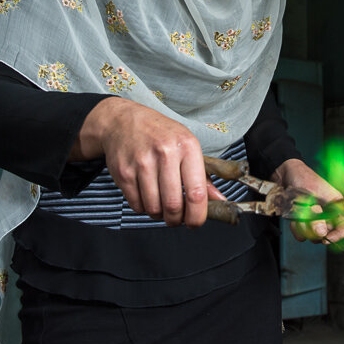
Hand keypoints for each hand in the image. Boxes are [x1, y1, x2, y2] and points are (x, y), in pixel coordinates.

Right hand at [73, 97, 223, 227]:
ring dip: (159, 215)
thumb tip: (219, 200)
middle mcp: (165, 153)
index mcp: (187, 146)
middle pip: (173, 205)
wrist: (123, 121)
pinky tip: (147, 195)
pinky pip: (136, 205)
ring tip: (161, 204)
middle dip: (177, 220)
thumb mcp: (187, 145)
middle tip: (178, 218)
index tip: (196, 222)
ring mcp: (142, 163)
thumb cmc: (160, 133)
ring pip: (154, 208)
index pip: (196, 193)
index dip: (197, 216)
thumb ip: (203, 175)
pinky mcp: (124, 172)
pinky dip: (144, 208)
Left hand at [272, 158, 343, 243]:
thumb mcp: (310, 197)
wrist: (284, 173)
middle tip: (307, 226)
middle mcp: (327, 213)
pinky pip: (302, 233)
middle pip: (328, 233)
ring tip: (297, 218)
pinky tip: (292, 220)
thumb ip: (316, 216)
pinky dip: (296, 229)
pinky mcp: (304, 220)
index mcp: (336, 204)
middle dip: (317, 233)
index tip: (327, 239)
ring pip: (314, 235)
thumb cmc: (302, 179)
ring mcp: (315, 217)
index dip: (340, 234)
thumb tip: (322, 233)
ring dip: (304, 230)